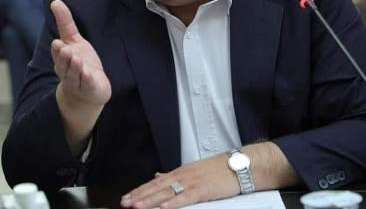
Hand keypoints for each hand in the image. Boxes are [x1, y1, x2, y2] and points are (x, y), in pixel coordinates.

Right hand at [51, 0, 110, 107]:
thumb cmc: (80, 62)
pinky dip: (86, 80)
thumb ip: (65, 22)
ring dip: (75, 67)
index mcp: (63, 59)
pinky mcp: (90, 88)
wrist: (88, 91)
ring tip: (76, 59)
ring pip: (74, 75)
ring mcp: (78, 81)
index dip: (58, 50)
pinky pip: (87, 84)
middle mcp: (68, 70)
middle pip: (64, 65)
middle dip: (64, 58)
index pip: (58, 53)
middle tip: (64, 49)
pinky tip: (88, 75)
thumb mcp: (74, 41)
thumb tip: (55, 1)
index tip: (58, 42)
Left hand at [120, 154, 238, 208]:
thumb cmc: (217, 169)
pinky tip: (163, 207)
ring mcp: (193, 181)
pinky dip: (174, 202)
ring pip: (168, 191)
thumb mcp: (193, 170)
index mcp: (180, 171)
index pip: (156, 181)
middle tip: (124, 202)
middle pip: (158, 186)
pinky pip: (186, 197)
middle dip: (140, 195)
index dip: (140, 190)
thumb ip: (174, 174)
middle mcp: (183, 175)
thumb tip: (157, 174)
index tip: (127, 197)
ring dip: (151, 199)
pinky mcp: (203, 189)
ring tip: (137, 206)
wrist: (237, 165)